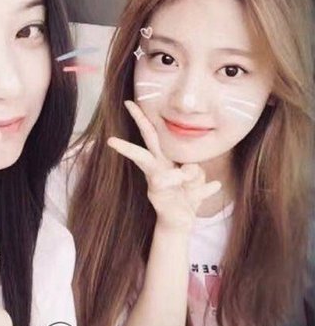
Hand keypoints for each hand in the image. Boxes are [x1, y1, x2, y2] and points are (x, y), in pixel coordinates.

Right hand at [107, 100, 220, 232]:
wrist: (181, 222)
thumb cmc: (186, 194)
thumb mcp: (195, 177)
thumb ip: (194, 170)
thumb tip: (189, 169)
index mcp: (160, 161)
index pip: (150, 136)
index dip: (140, 119)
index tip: (130, 102)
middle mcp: (154, 172)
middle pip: (140, 155)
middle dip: (127, 148)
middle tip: (111, 141)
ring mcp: (155, 189)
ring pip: (163, 177)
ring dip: (186, 175)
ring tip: (191, 180)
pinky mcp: (162, 204)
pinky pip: (188, 192)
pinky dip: (204, 189)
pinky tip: (214, 186)